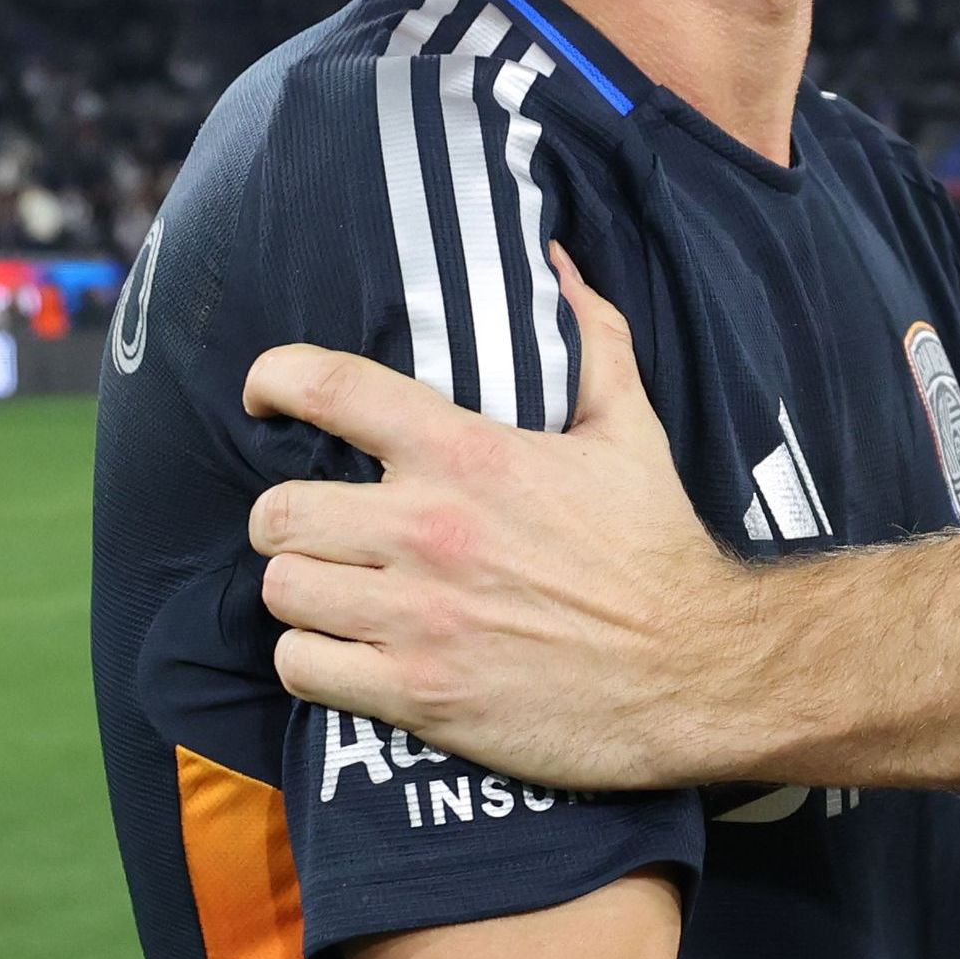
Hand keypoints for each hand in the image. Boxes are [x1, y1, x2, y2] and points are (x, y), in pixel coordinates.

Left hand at [245, 256, 756, 790]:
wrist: (694, 672)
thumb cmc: (656, 551)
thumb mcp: (630, 431)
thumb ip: (591, 341)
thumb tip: (556, 265)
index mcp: (471, 456)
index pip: (331, 388)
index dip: (275, 380)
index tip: (264, 395)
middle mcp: (431, 531)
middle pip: (279, 510)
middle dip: (285, 518)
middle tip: (315, 527)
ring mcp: (419, 618)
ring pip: (282, 589)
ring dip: (299, 589)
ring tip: (329, 590)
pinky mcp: (419, 693)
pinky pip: (303, 665)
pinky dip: (311, 659)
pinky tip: (343, 651)